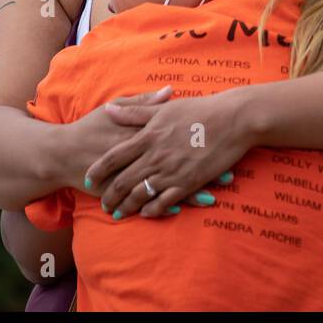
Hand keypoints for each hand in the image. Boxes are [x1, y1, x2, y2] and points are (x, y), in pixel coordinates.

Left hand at [84, 91, 251, 218]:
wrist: (234, 119)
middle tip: (103, 205)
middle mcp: (155, 156)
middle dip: (110, 196)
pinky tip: (147, 213)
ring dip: (127, 206)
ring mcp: (171, 171)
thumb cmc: (201, 109)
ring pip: (140, 194)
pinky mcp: (188, 182)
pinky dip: (152, 209)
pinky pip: (164, 201)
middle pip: (123, 181)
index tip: (88, 180)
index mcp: (148, 136)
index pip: (114, 157)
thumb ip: (135, 111)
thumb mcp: (165, 108)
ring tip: (119, 214)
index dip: (99, 170)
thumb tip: (109, 110)